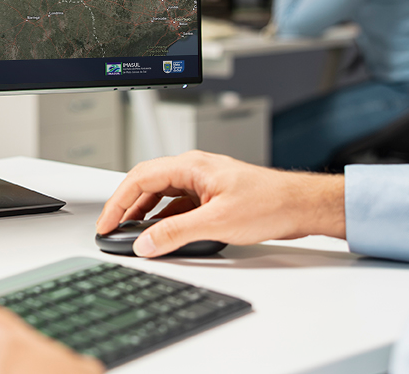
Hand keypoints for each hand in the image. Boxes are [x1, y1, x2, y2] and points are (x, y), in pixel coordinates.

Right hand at [96, 151, 344, 257]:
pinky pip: (177, 203)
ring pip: (161, 194)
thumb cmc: (270, 203)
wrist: (302, 205)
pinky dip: (164, 217)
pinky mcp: (211, 195)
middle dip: (125, 206)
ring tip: (131, 233)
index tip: (106, 222)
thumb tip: (145, 243)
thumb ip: (176, 233)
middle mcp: (194, 169)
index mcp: (190, 166)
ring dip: (144, 212)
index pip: (140, 178)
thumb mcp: (216, 222)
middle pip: (146, 183)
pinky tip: (161, 233)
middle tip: (111, 228)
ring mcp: (202, 181)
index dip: (117, 201)